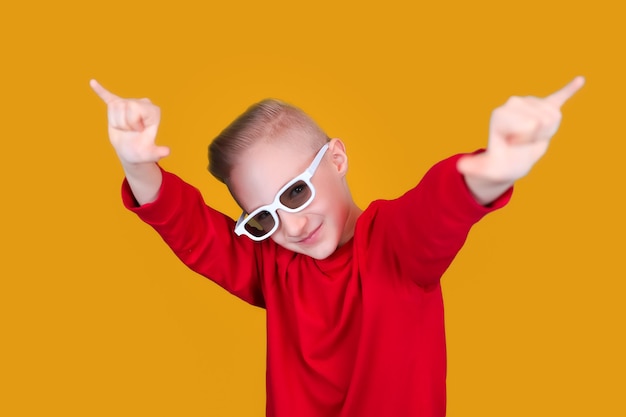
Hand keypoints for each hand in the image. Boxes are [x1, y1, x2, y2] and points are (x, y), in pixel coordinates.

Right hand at [90, 79, 169, 164]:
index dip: (133, 123)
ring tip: (124, 128)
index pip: (134, 108)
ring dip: (115, 122)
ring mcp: (129, 104)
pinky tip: (92, 82)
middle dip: (123, 123)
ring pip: (113, 107)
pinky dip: (100, 90)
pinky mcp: (117, 106)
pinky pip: (107, 96)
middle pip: (123, 106)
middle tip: (130, 131)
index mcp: (153, 110)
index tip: (139, 131)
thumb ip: (158, 152)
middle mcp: (142, 103)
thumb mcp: (149, 154)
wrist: (130, 152)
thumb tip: (166, 152)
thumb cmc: (141, 152)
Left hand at [458, 76, 584, 183]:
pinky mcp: (544, 106)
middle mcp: (513, 103)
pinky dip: (569, 89)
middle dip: (536, 137)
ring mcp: (529, 104)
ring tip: (531, 137)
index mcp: (500, 114)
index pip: (529, 124)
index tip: (513, 145)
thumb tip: (460, 167)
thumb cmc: (499, 164)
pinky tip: (580, 80)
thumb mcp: (487, 168)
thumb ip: (475, 166)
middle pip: (542, 120)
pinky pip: (559, 96)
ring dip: (546, 133)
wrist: (509, 162)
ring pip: (554, 117)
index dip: (525, 140)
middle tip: (522, 143)